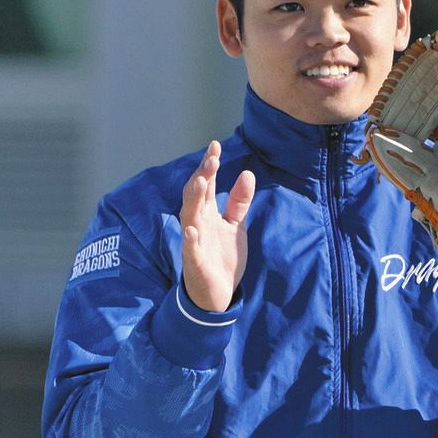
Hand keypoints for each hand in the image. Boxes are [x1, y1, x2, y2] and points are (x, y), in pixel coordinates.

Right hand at [180, 140, 255, 311]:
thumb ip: (239, 202)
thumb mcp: (235, 226)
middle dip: (202, 176)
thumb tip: (247, 173)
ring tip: (200, 181)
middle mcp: (197, 222)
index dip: (209, 165)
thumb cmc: (222, 257)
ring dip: (193, 199)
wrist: (218, 293)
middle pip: (196, 195)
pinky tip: (192, 229)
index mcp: (207, 212)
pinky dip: (190, 239)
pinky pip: (190, 248)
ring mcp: (193, 241)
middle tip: (212, 158)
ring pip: (189, 216)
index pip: (206, 184)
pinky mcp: (195, 261)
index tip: (215, 145)